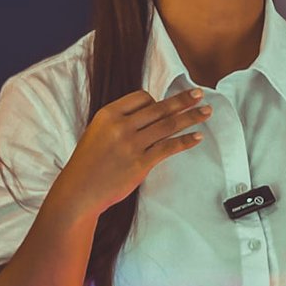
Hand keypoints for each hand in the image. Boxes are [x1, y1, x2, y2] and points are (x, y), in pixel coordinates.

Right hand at [60, 87, 210, 215]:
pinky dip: (185, 141)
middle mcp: (121, 126)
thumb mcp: (97, 132)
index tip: (165, 106)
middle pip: (159, 108)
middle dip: (183, 100)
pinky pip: (169, 147)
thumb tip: (148, 116)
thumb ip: (120, 123)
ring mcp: (131, 145)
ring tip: (207, 111)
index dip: (156, 101)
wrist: (79, 191)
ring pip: (168, 125)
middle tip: (199, 94)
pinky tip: (197, 137)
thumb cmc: (89, 163)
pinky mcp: (140, 164)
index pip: (141, 97)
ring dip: (191, 117)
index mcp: (108, 114)